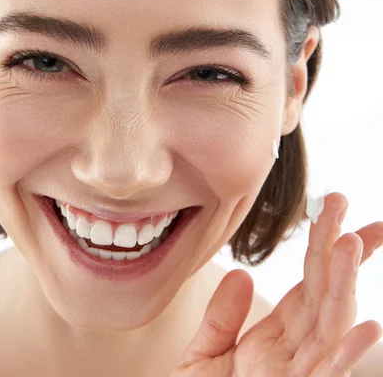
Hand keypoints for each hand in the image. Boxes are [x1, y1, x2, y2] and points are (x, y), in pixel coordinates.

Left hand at [171, 193, 382, 375]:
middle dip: (339, 252)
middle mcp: (295, 354)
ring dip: (344, 286)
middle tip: (347, 208)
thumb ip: (220, 319)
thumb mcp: (201, 359)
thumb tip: (242, 276)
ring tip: (352, 244)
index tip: (335, 211)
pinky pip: (326, 376)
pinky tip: (367, 327)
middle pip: (324, 295)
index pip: (307, 285)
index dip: (322, 247)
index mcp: (275, 339)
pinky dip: (347, 354)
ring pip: (330, 325)